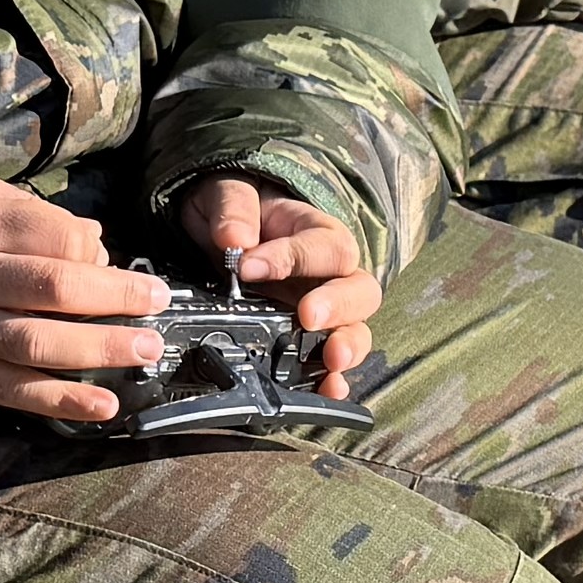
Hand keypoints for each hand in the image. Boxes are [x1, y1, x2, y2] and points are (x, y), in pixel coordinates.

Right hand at [0, 161, 163, 427]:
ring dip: (99, 349)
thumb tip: (95, 243)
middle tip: (156, 302)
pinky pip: (17, 391)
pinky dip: (63, 402)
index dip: (95, 250)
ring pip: (39, 343)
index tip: (117, 261)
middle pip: (55, 288)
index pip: (54, 234)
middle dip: (115, 298)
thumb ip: (34, 210)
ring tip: (145, 349)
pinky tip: (105, 405)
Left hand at [169, 171, 378, 394]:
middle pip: (359, 289)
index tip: (246, 266)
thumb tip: (234, 238)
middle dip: (338, 305)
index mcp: (316, 231)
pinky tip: (328, 390)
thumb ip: (233, 208)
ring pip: (355, 329)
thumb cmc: (236, 210)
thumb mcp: (227, 193)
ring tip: (332, 358)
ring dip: (348, 344)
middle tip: (308, 315)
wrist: (224, 232)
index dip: (290, 256)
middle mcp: (329, 275)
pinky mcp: (308, 341)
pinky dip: (332, 379)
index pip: (321, 244)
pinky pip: (330, 364)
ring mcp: (323, 311)